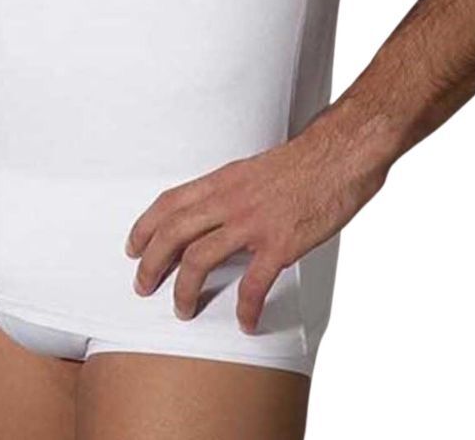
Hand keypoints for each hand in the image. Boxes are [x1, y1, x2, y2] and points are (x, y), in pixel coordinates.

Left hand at [123, 110, 389, 334]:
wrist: (341, 153)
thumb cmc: (304, 161)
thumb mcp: (254, 168)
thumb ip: (232, 191)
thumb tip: (217, 213)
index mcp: (223, 180)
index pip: (169, 203)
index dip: (144, 227)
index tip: (133, 247)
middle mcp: (230, 200)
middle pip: (173, 233)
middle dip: (151, 264)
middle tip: (143, 286)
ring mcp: (253, 223)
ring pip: (199, 260)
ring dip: (185, 290)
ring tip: (182, 310)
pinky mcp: (280, 244)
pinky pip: (253, 285)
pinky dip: (246, 309)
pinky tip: (246, 322)